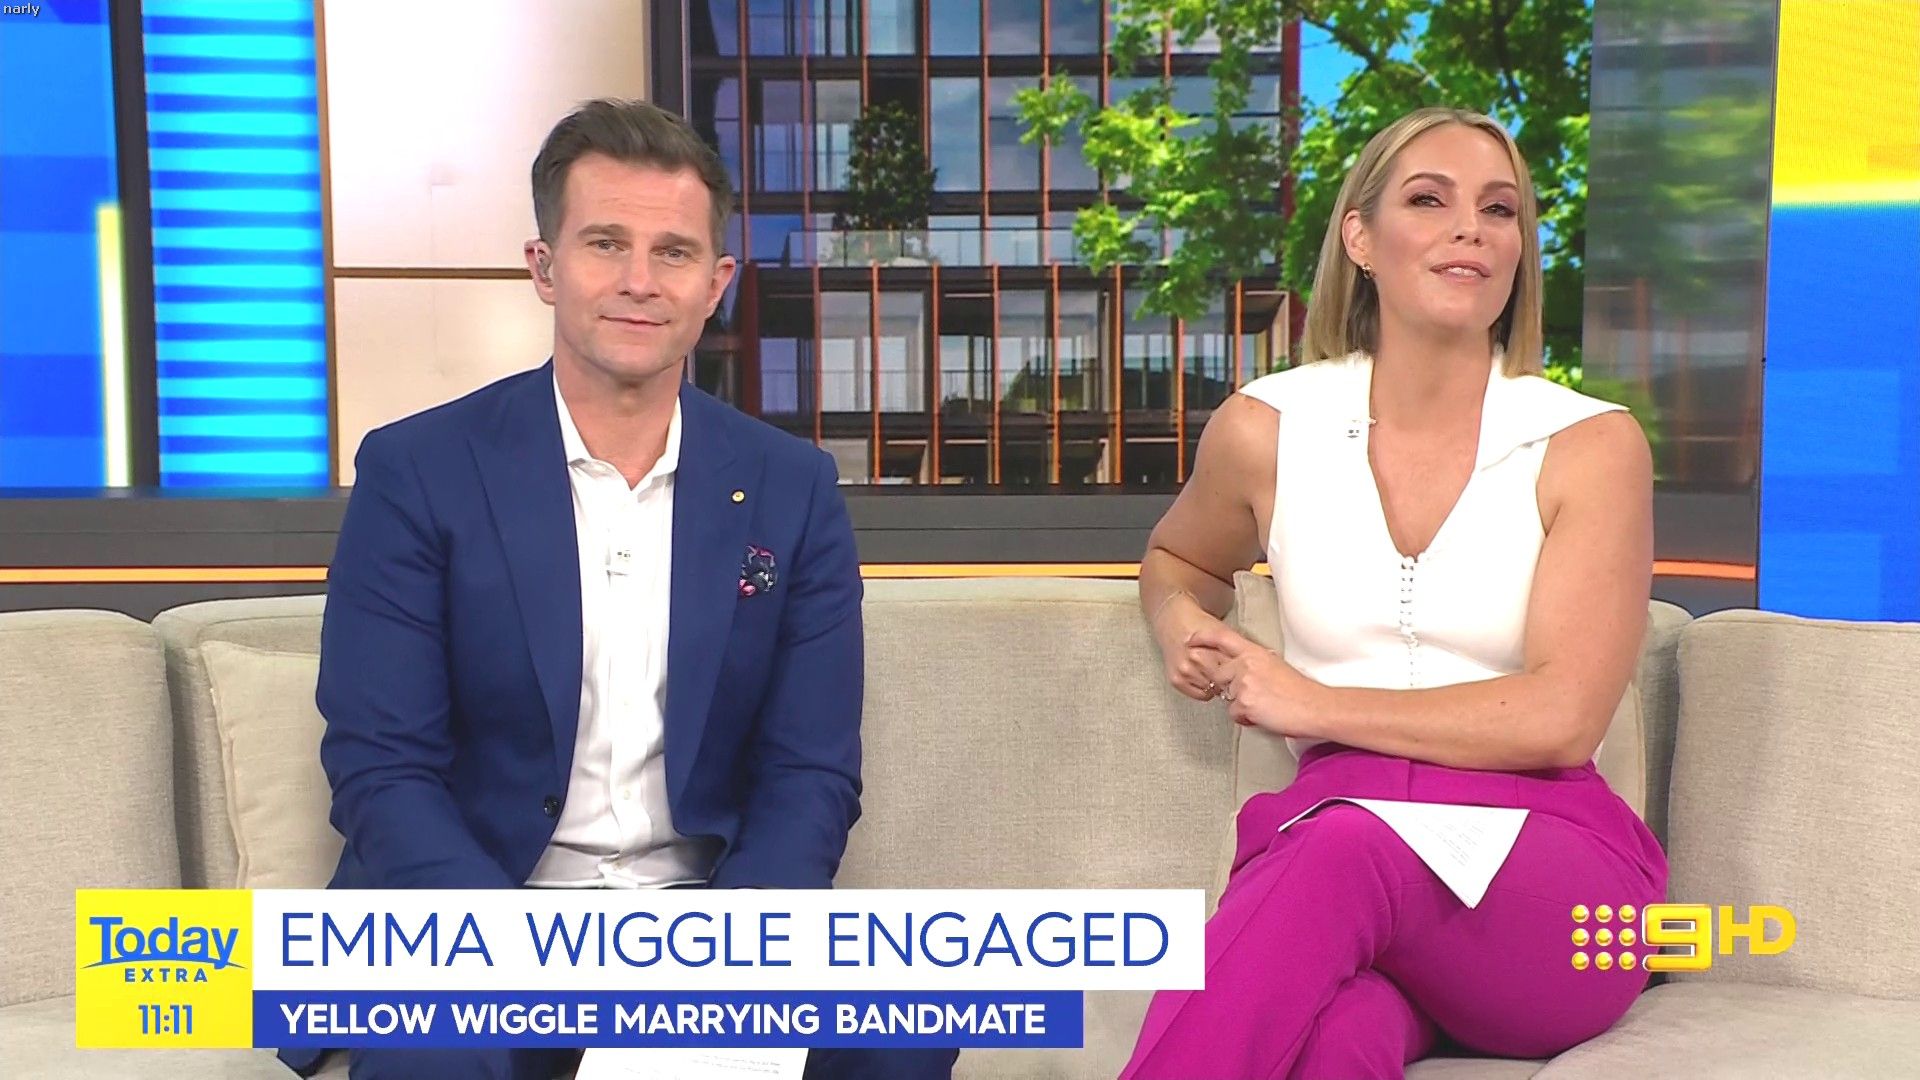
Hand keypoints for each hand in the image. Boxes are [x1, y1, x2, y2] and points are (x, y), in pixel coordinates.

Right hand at [1151, 592, 1233, 701]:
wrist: (1174, 621)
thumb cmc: (1200, 625)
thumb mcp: (1223, 630)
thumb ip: (1238, 648)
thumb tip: (1259, 664)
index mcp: (1211, 646)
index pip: (1234, 669)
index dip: (1241, 673)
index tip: (1244, 673)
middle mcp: (1196, 659)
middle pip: (1224, 681)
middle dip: (1231, 680)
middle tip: (1231, 673)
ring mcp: (1185, 670)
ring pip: (1213, 690)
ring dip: (1218, 685)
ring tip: (1215, 671)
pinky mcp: (1177, 680)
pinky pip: (1201, 695)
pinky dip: (1205, 689)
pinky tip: (1205, 677)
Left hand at [1186, 623, 1324, 736]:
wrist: (1315, 707)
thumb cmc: (1299, 690)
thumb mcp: (1275, 666)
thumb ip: (1253, 665)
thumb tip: (1239, 673)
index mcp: (1255, 652)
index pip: (1223, 638)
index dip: (1203, 638)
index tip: (1190, 640)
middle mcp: (1246, 663)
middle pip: (1219, 675)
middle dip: (1231, 688)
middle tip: (1256, 695)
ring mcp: (1244, 682)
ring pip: (1227, 696)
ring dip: (1241, 704)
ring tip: (1265, 705)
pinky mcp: (1245, 702)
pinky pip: (1235, 713)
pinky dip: (1247, 718)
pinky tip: (1265, 714)